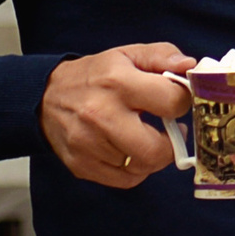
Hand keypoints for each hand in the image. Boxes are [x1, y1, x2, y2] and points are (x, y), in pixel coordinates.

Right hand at [40, 44, 195, 187]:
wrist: (44, 96)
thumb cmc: (95, 76)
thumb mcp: (128, 55)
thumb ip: (163, 56)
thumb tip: (190, 66)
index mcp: (118, 82)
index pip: (171, 102)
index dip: (183, 103)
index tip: (176, 102)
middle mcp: (101, 115)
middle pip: (157, 151)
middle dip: (171, 144)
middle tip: (168, 131)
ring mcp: (88, 144)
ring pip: (142, 167)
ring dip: (150, 155)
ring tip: (143, 136)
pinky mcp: (81, 165)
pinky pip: (126, 180)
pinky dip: (135, 169)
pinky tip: (129, 150)